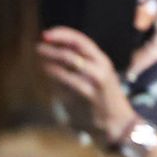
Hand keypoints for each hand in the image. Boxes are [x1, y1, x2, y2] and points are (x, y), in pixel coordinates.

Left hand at [38, 26, 136, 145]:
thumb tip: (55, 55)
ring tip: (39, 58)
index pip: (82, 40)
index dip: (63, 34)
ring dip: (52, 57)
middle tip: (39, 45)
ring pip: (72, 60)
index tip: (46, 34)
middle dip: (56, 43)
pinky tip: (47, 72)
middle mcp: (101, 65)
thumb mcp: (96, 78)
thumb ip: (80, 67)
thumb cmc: (103, 100)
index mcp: (102, 60)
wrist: (117, 122)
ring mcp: (97, 78)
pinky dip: (55, 73)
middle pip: (77, 46)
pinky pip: (69, 79)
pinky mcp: (90, 93)